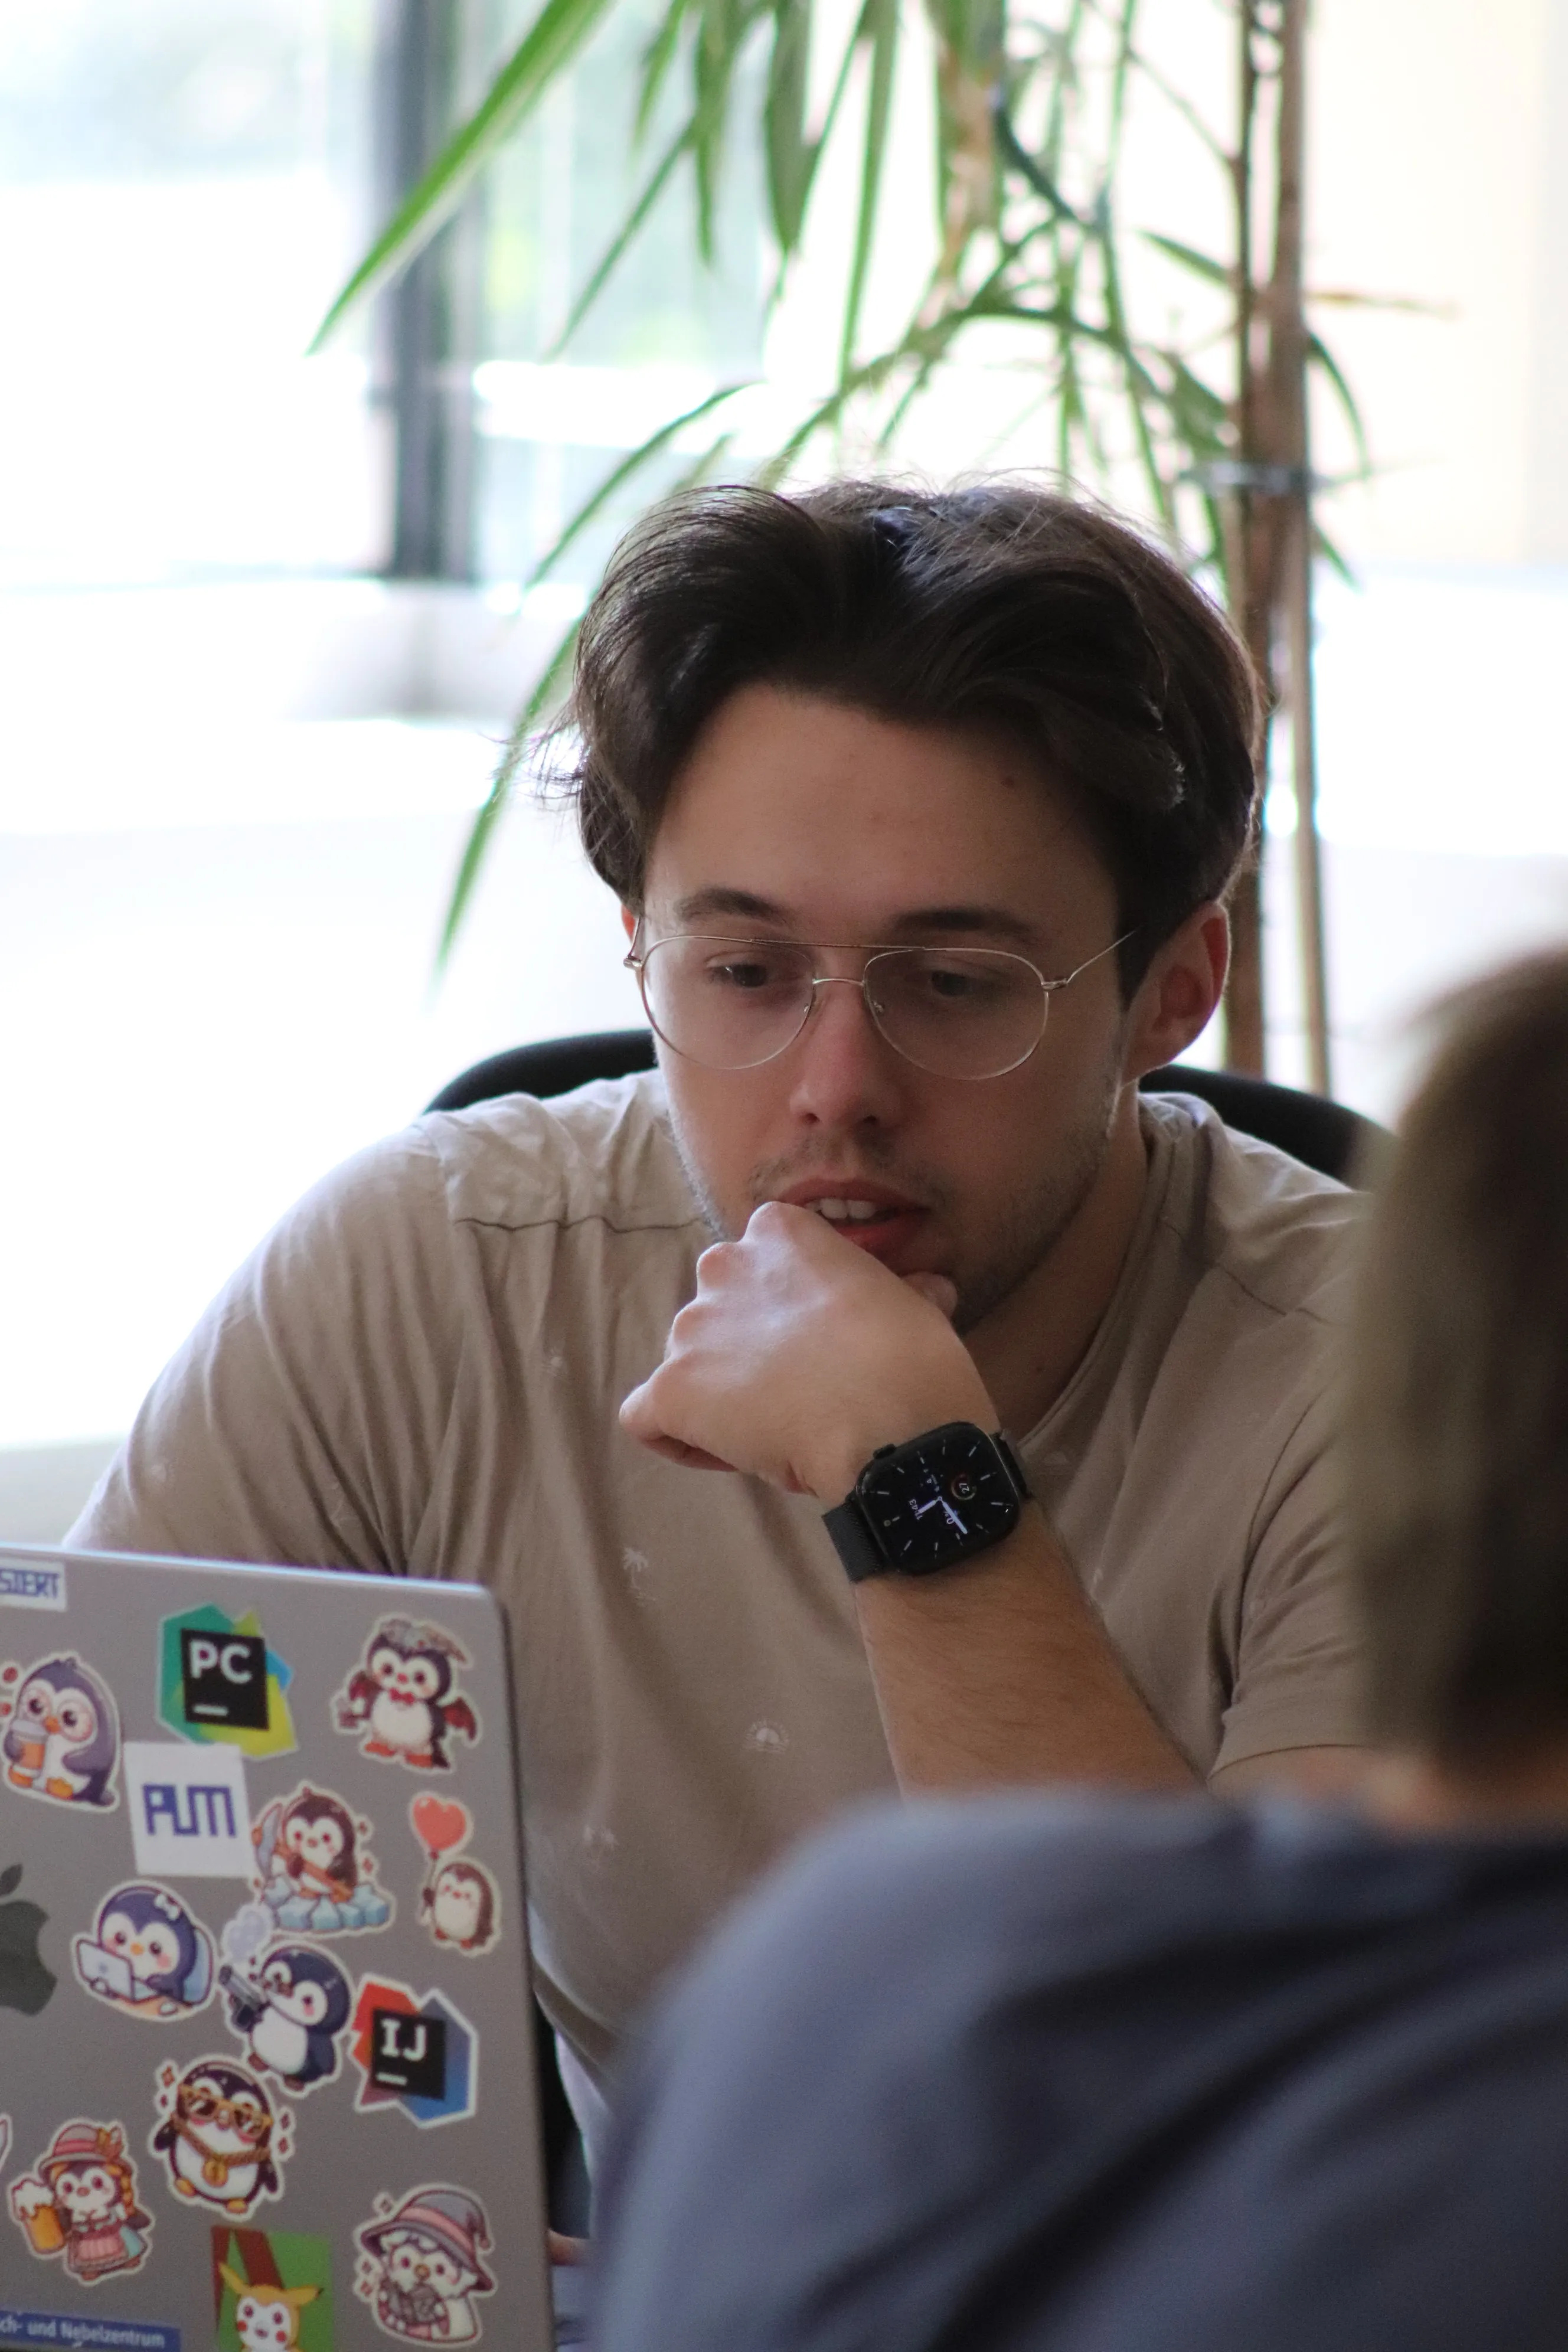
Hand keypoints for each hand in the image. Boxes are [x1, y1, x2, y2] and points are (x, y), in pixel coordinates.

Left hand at [620, 1202, 994, 1502]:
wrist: (892, 1423)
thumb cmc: (914, 1360)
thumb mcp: (917, 1301)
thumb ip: (896, 1289)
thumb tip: (924, 1292)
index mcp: (778, 1231)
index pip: (757, 1267)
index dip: (783, 1314)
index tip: (817, 1349)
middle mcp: (722, 1266)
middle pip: (716, 1314)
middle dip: (744, 1352)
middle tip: (795, 1393)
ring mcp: (689, 1329)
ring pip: (686, 1365)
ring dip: (718, 1397)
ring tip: (773, 1434)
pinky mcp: (670, 1390)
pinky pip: (646, 1417)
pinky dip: (677, 1436)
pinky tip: (723, 1453)